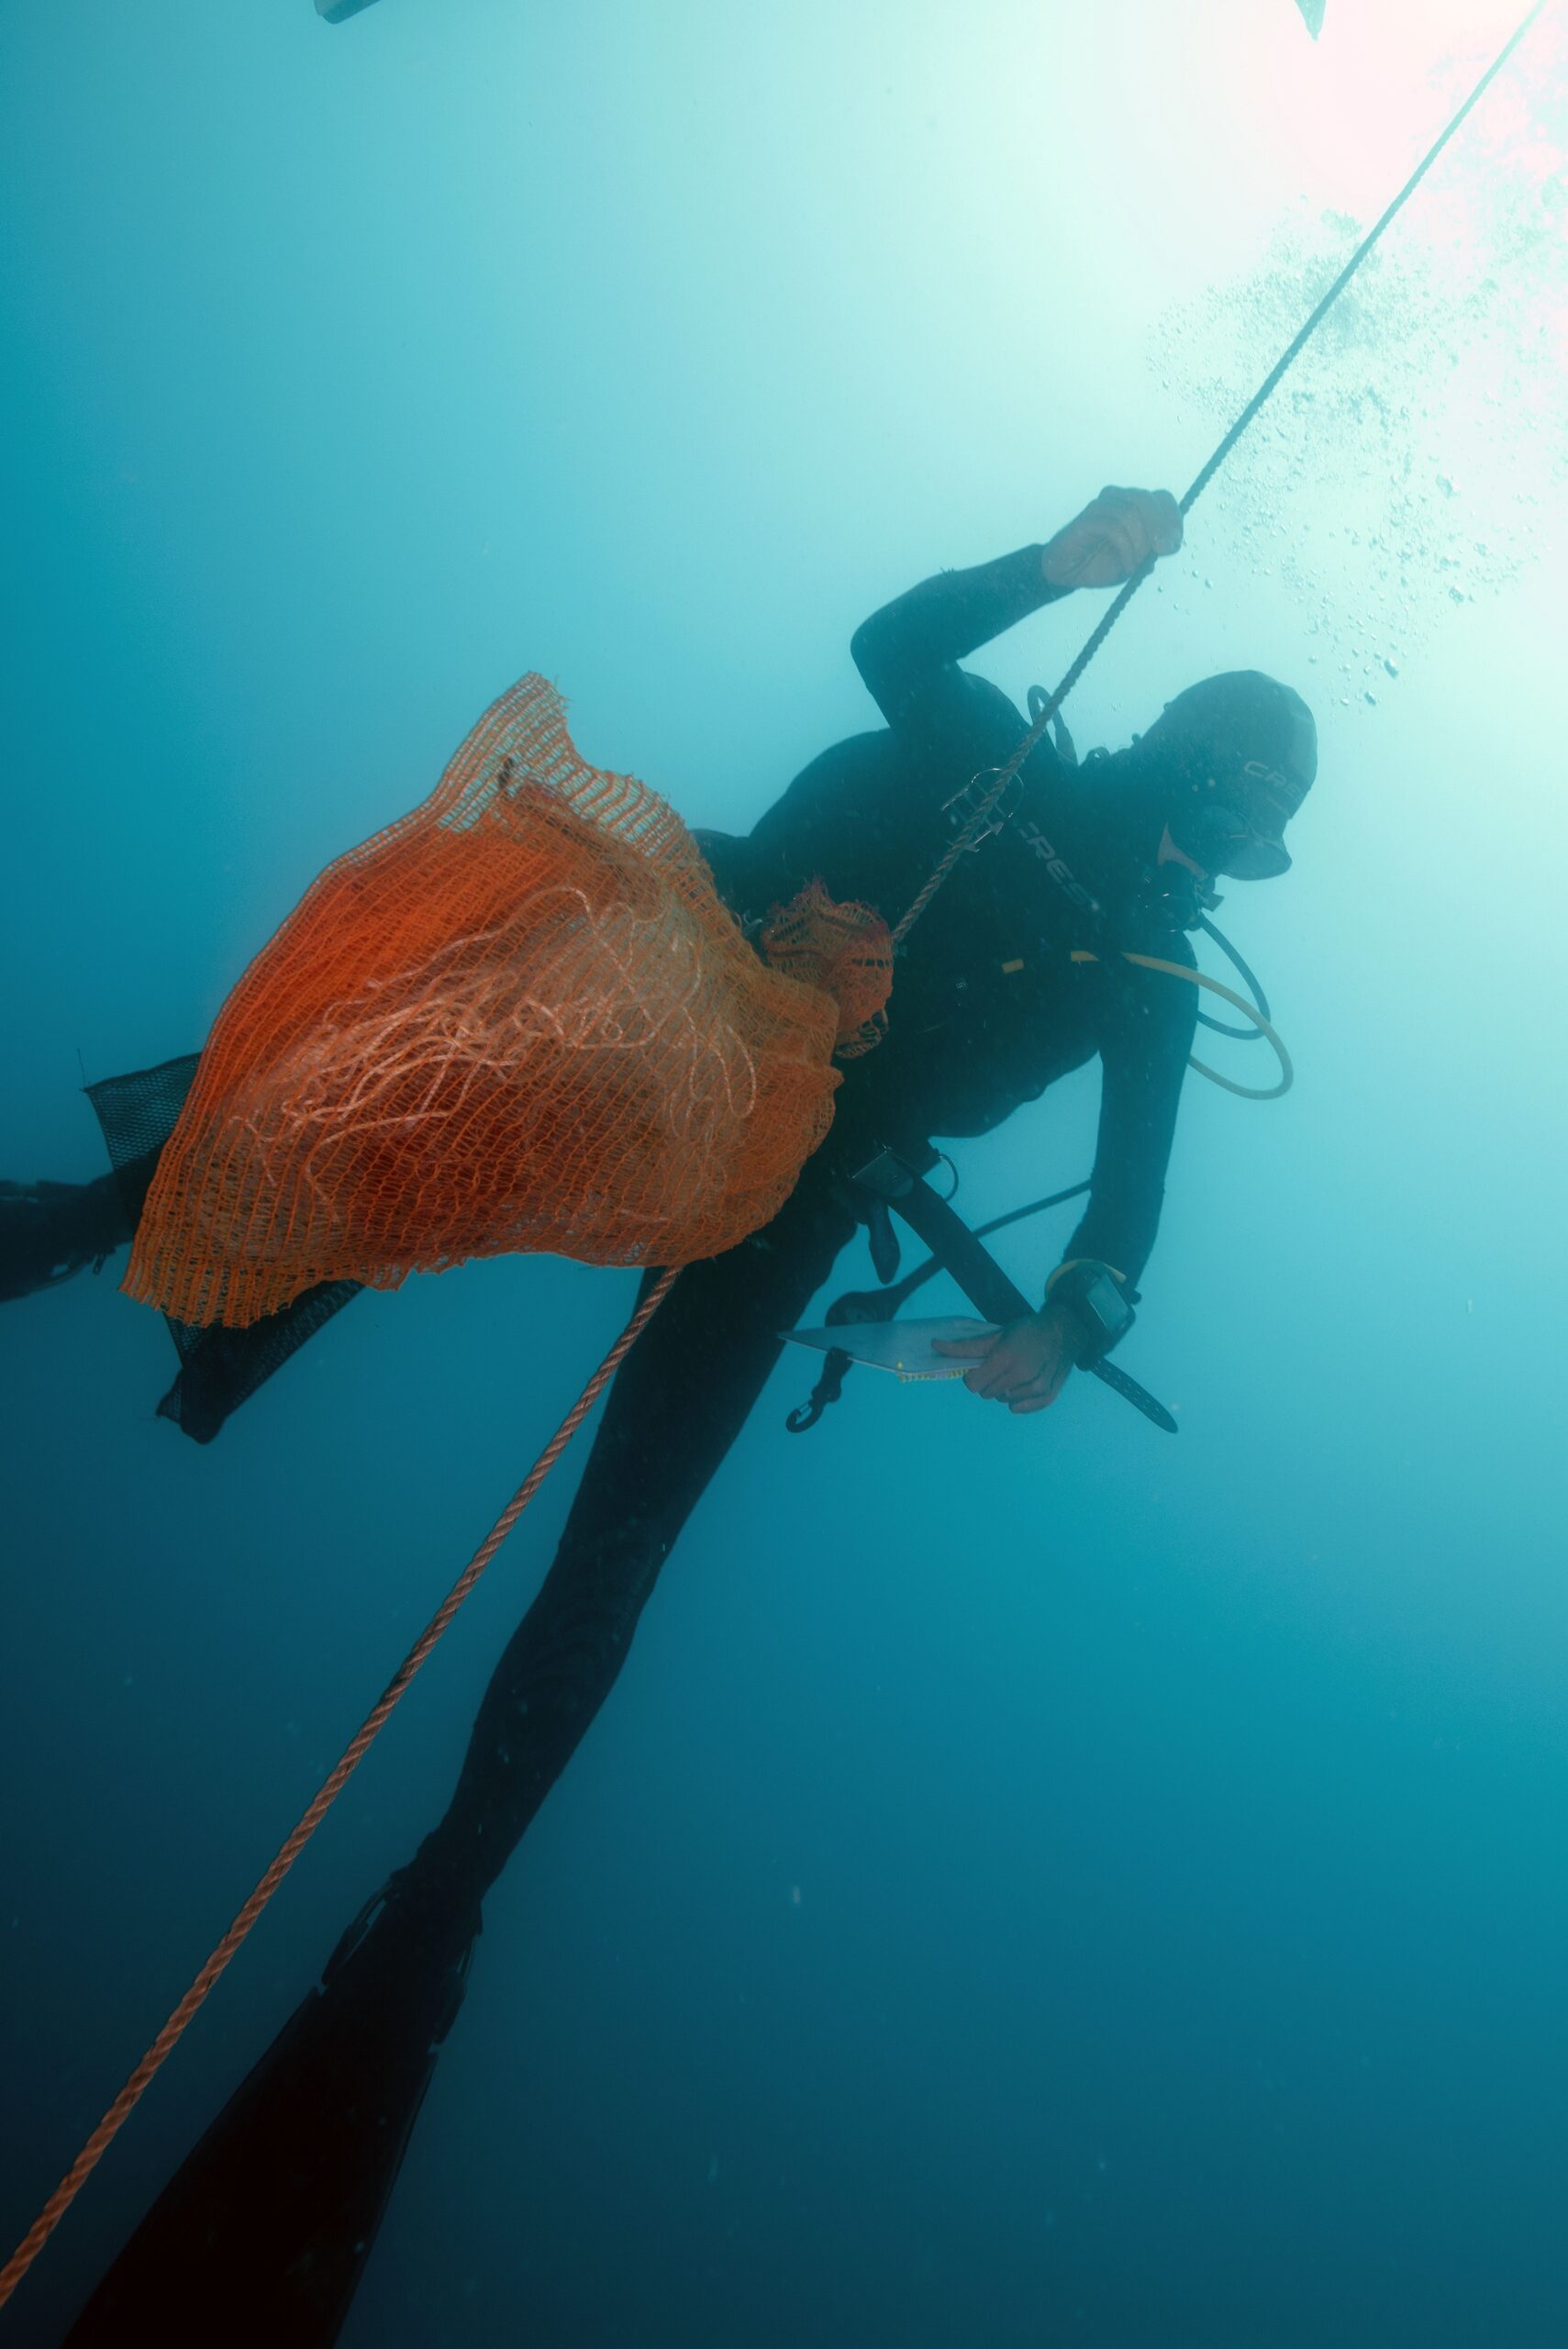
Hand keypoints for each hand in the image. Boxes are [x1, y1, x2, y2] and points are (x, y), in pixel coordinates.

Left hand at [931, 1300, 1082, 1414]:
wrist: (1064, 1332)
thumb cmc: (1027, 1331)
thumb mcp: (996, 1334)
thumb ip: (966, 1346)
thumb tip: (935, 1345)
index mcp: (1005, 1358)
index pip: (973, 1384)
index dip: (971, 1377)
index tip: (979, 1368)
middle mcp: (1022, 1375)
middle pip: (987, 1394)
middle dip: (988, 1382)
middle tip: (999, 1367)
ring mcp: (1037, 1387)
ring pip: (1003, 1401)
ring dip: (1003, 1390)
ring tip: (1014, 1373)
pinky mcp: (1048, 1396)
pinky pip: (1020, 1409)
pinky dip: (1018, 1401)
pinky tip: (1023, 1386)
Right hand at [1041, 485, 1182, 591]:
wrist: (1067, 572)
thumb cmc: (1099, 563)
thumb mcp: (1134, 561)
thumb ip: (1151, 552)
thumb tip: (1169, 544)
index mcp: (1133, 505)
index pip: (1161, 498)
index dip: (1172, 518)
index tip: (1173, 543)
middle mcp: (1118, 500)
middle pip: (1146, 500)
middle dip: (1159, 527)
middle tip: (1162, 551)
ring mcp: (1101, 507)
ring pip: (1130, 513)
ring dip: (1139, 544)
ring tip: (1135, 565)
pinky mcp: (1087, 520)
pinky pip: (1113, 528)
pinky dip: (1125, 549)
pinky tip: (1126, 566)